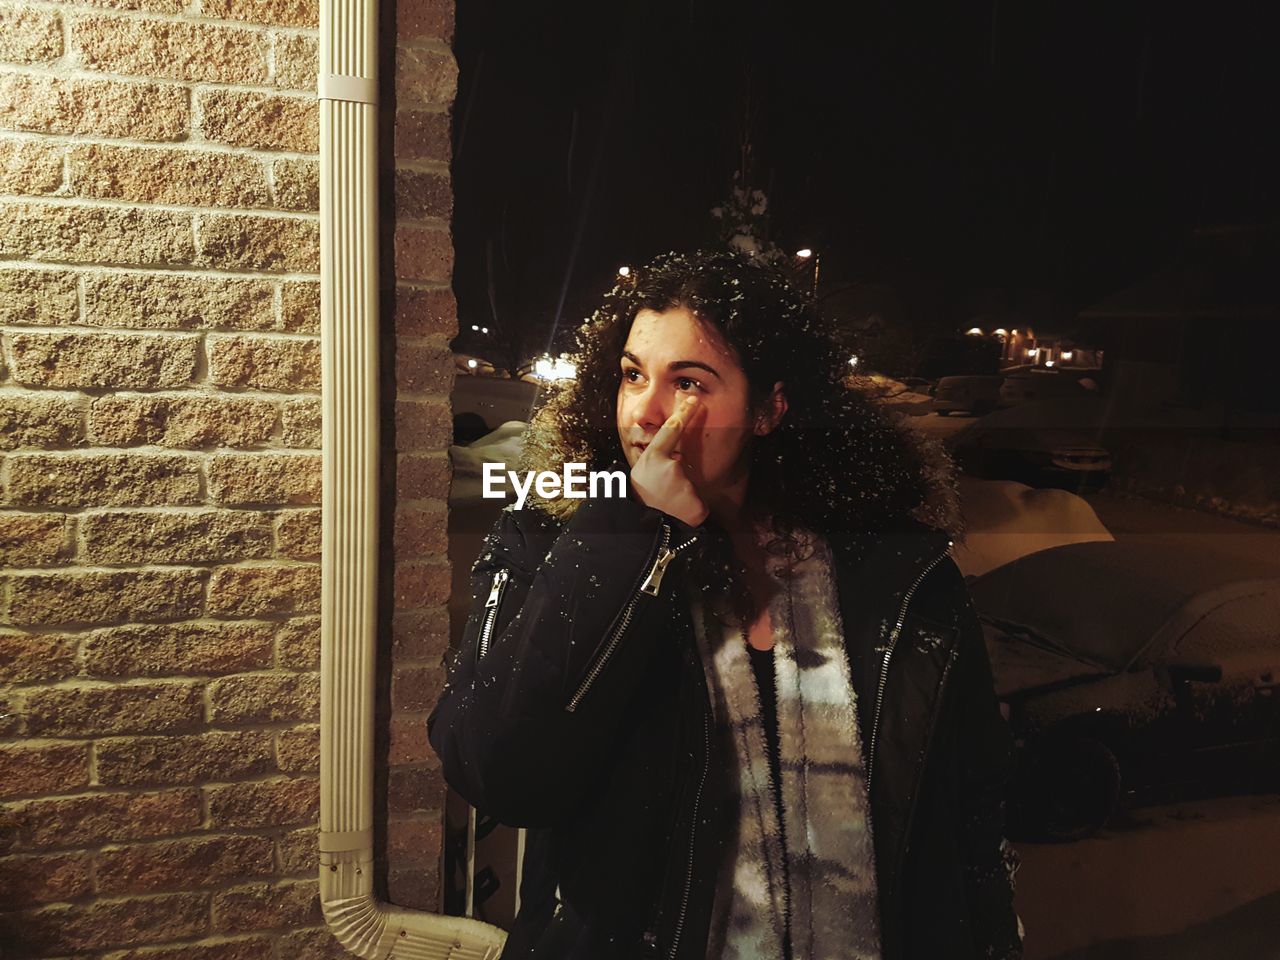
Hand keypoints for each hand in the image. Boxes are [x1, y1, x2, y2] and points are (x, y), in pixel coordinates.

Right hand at [630, 395, 708, 527]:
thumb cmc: (638, 500)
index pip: (671, 430)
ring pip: (688, 484)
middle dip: (674, 477)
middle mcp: (672, 467)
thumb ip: (655, 460)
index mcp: (654, 458)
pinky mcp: (698, 503)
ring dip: (680, 493)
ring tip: (666, 506)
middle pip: (680, 465)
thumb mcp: (638, 474)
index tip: (694, 400)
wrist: (643, 530)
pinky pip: (696, 501)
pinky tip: (676, 514)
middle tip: (658, 494)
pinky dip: (689, 508)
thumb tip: (673, 455)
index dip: (683, 413)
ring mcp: (686, 485)